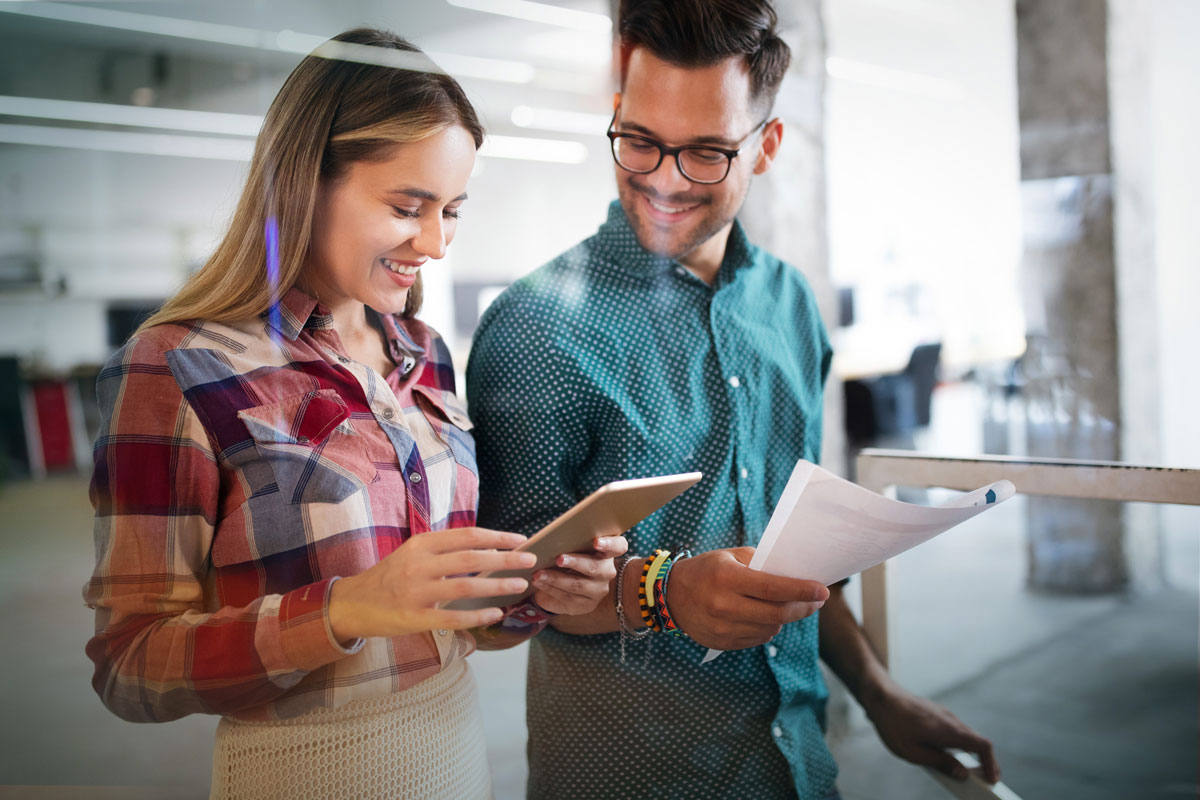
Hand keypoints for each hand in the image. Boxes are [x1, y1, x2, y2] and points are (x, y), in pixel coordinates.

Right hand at [328, 527, 536, 640]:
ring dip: (497, 585)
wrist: (353, 604)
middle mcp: (419, 565)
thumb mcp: (413, 554)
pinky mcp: (414, 618)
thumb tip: (488, 548)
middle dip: (505, 559)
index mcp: (421, 544)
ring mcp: (416, 592)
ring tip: (519, 585)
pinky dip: (477, 615)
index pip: (466, 536)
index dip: (496, 537)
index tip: (520, 539)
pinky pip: (453, 617)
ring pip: (466, 586)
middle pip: (471, 558)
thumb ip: (444, 550)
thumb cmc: (390, 576)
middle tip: (530, 560)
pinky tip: (496, 612)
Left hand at [530, 536, 627, 614]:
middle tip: (559, 559)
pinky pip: (567, 597)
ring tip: (538, 573)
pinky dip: (550, 588)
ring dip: (555, 578)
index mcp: (607, 552)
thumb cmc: (566, 555)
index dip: (609, 544)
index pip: (618, 546)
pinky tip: (539, 582)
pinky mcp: (586, 605)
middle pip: (596, 567)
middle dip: (576, 562)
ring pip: (578, 585)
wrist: (560, 583)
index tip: (596, 541)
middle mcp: (607, 571)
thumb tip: (552, 537)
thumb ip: (568, 540)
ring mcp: (598, 590)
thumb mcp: (569, 546)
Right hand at [667, 547, 828, 649]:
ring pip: (771, 628)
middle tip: (816, 601)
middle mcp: (724, 605)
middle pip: (777, 613)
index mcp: (727, 579)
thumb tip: (794, 574)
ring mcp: (723, 628)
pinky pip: (758, 639)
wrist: (670, 595)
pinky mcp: (723, 643)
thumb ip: (760, 564)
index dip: (802, 591)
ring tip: (789, 606)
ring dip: (786, 617)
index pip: (774, 588)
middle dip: (803, 608)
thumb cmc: (705, 570)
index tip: (823, 591)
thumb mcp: (729, 557)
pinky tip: (766, 616)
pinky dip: (769, 628)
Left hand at [865, 681, 999, 783]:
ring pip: (964, 735)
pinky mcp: (935, 713)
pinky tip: (947, 755)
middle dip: (983, 762)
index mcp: (950, 730)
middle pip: (976, 742)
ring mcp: (944, 715)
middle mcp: (951, 720)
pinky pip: (953, 730)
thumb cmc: (894, 725)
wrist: (880, 696)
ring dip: (969, 753)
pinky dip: (957, 744)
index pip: (983, 746)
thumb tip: (963, 774)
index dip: (992, 763)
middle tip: (982, 781)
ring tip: (965, 772)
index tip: (993, 779)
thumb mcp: (914, 753)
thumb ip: (940, 763)